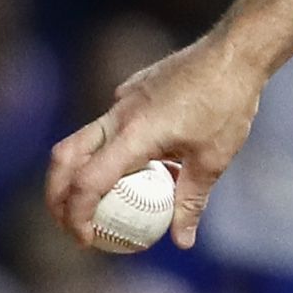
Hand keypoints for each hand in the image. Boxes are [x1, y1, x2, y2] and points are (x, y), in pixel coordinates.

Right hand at [46, 30, 266, 249]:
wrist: (236, 51)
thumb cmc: (228, 103)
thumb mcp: (214, 160)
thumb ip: (191, 201)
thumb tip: (183, 241)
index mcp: (135, 134)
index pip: (86, 183)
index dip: (76, 216)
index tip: (86, 240)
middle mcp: (119, 114)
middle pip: (64, 158)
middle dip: (56, 194)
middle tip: (71, 223)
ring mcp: (123, 97)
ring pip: (83, 139)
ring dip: (81, 171)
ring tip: (100, 201)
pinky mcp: (133, 88)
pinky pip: (110, 123)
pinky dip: (110, 148)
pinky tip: (141, 162)